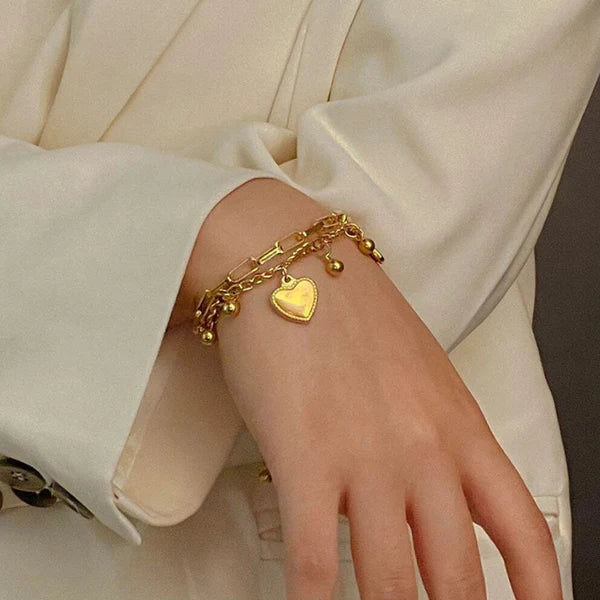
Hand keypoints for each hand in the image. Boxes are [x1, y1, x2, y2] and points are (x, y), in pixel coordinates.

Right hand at [188, 178, 561, 598]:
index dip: (541, 590)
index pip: (524, 528)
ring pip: (390, 582)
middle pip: (459, 575)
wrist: (291, 262)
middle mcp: (424, 451)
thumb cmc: (350, 308)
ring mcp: (367, 459)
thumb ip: (434, 427)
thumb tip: (430, 479)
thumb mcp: (418, 367)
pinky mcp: (306, 459)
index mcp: (460, 425)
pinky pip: (315, 559)